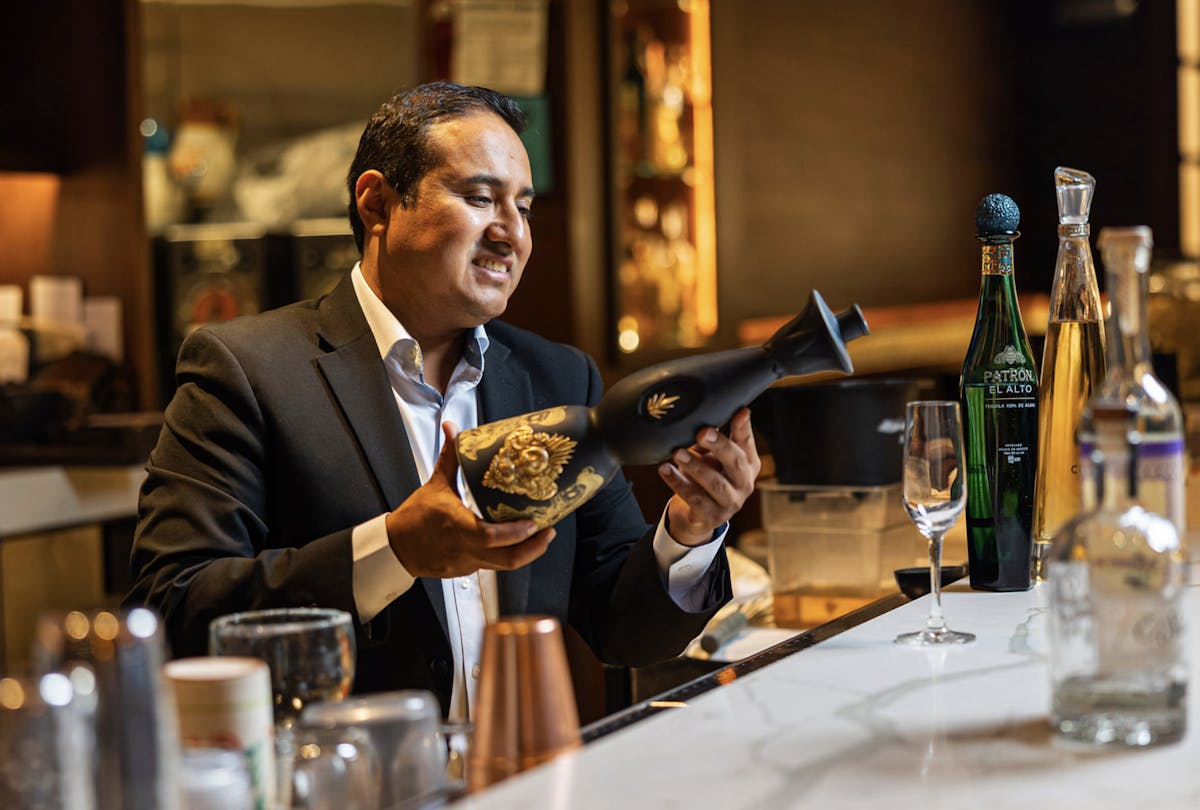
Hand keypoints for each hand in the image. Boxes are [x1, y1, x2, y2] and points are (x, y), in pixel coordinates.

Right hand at [385, 422, 554, 576]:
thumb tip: (452, 428)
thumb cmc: (415, 517)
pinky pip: (492, 566)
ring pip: (504, 566)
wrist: (396, 546)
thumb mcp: (435, 484)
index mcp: (458, 526)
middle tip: (548, 532)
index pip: (492, 536)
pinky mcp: (465, 572)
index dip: (517, 533)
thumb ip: (449, 457)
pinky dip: (507, 555)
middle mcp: (465, 549)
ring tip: (540, 538)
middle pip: (508, 559)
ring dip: (525, 553)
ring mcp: (466, 564)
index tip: (534, 523)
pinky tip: (515, 543)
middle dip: (533, 548)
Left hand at [659, 408, 760, 546]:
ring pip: (715, 483)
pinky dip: (679, 483)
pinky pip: (695, 499)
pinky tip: (666, 470)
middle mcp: (744, 484)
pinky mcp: (711, 517)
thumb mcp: (713, 455)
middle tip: (702, 432)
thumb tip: (715, 409)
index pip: (747, 443)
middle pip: (736, 463)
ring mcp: (730, 503)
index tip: (739, 412)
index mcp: (748, 465)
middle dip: (719, 446)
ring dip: (696, 466)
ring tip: (678, 453)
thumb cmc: (707, 477)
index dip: (744, 428)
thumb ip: (716, 435)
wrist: (696, 515)